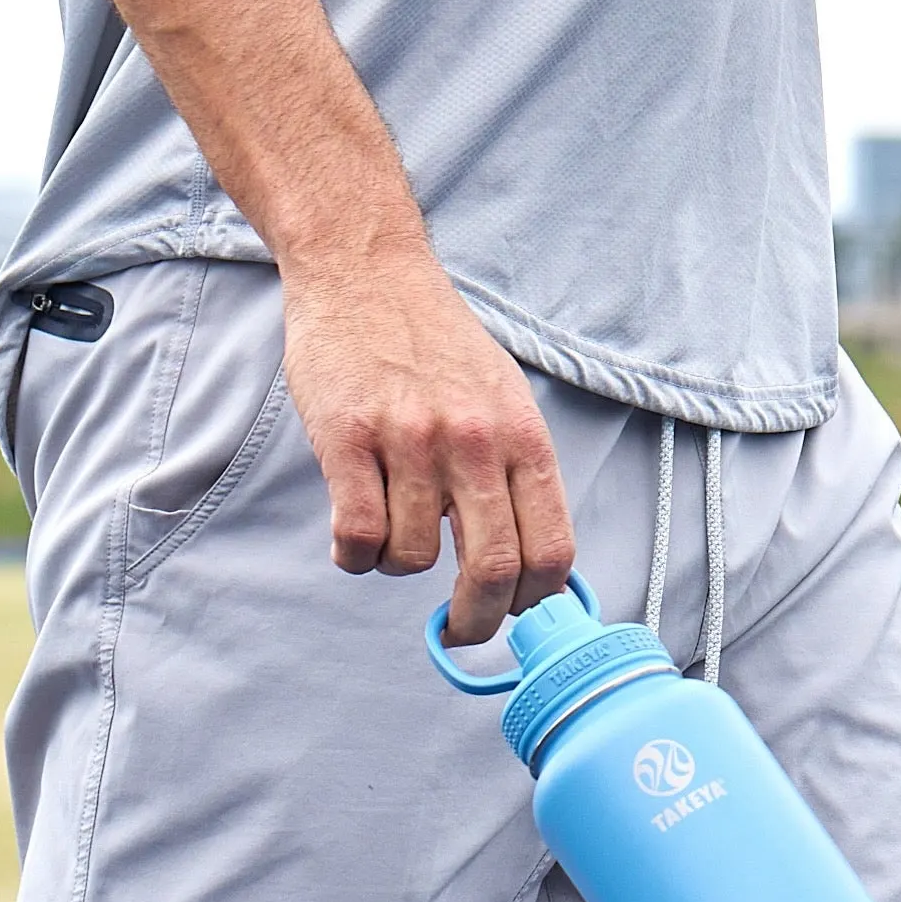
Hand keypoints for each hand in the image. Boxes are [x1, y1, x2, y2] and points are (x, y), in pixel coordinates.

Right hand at [277, 249, 574, 644]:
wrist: (366, 269)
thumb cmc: (436, 343)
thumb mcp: (504, 398)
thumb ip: (518, 471)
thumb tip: (537, 562)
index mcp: (523, 438)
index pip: (553, 549)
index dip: (537, 602)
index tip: (516, 616)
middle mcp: (474, 442)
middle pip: (495, 568)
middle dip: (477, 619)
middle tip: (460, 632)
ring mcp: (411, 440)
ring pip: (413, 557)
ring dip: (398, 569)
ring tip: (389, 541)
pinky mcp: (348, 437)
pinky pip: (357, 534)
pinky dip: (354, 557)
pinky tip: (352, 542)